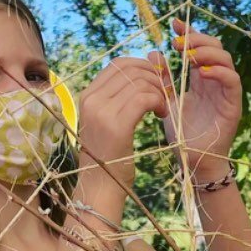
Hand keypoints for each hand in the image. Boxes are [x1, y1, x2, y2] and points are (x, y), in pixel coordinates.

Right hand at [77, 56, 169, 195]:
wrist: (100, 187)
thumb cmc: (108, 157)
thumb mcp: (107, 122)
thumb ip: (118, 97)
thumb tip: (142, 71)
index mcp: (87, 96)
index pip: (117, 64)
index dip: (142, 65)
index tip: (155, 81)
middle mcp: (91, 100)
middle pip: (130, 69)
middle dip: (153, 77)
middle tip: (164, 94)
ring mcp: (102, 112)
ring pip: (140, 82)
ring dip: (158, 91)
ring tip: (163, 108)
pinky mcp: (117, 126)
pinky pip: (144, 97)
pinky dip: (158, 101)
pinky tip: (161, 114)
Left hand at [150, 17, 241, 181]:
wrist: (193, 160)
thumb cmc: (182, 134)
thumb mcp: (168, 103)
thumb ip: (163, 81)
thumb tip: (153, 54)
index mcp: (199, 78)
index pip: (198, 48)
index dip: (189, 33)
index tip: (174, 24)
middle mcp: (214, 81)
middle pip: (215, 47)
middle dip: (198, 40)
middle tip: (179, 43)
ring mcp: (225, 91)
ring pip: (225, 59)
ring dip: (208, 52)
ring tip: (190, 54)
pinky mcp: (233, 104)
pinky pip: (232, 81)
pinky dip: (220, 72)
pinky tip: (204, 72)